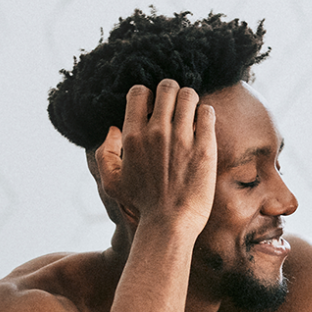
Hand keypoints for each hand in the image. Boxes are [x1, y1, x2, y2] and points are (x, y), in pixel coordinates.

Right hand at [97, 79, 216, 238]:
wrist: (170, 224)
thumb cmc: (141, 206)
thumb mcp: (111, 183)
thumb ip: (104, 154)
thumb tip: (113, 129)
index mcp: (133, 136)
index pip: (139, 92)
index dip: (148, 94)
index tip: (155, 106)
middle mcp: (156, 132)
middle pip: (167, 87)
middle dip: (172, 92)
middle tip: (177, 105)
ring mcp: (182, 138)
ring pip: (189, 95)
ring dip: (191, 100)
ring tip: (192, 112)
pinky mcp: (204, 148)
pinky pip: (207, 113)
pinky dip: (206, 113)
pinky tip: (204, 122)